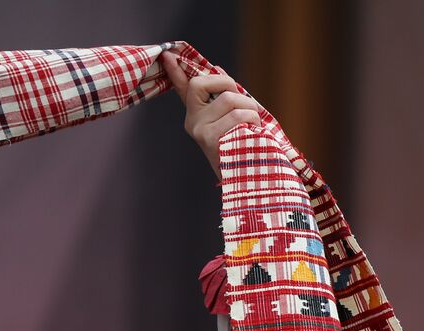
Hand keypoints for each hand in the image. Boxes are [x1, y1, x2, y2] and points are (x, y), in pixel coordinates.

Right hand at [160, 51, 259, 179]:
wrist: (247, 182)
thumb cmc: (243, 151)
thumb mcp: (234, 124)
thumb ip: (224, 100)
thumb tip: (218, 70)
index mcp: (196, 115)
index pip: (182, 89)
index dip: (175, 71)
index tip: (168, 54)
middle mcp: (193, 122)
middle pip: (207, 84)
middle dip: (233, 88)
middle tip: (249, 108)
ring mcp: (200, 130)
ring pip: (230, 99)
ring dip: (252, 109)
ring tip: (255, 128)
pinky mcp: (211, 139)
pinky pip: (238, 116)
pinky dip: (254, 122)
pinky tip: (254, 137)